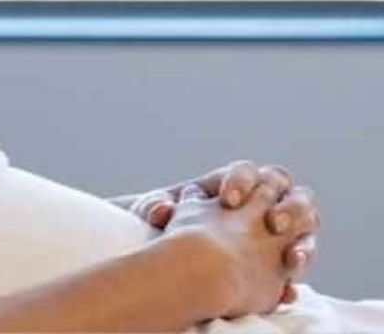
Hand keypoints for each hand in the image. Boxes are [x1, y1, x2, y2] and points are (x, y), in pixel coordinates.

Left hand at [118, 160, 320, 304]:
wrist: (173, 257)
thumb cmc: (166, 225)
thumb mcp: (156, 213)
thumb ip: (156, 207)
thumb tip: (160, 211)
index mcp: (235, 183)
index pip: (250, 171)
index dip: (243, 182)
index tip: (228, 201)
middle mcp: (264, 203)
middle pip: (293, 194)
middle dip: (289, 208)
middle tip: (273, 223)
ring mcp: (279, 233)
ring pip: (308, 231)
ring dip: (304, 244)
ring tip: (291, 260)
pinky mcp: (279, 263)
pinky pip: (297, 269)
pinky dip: (293, 281)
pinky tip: (286, 292)